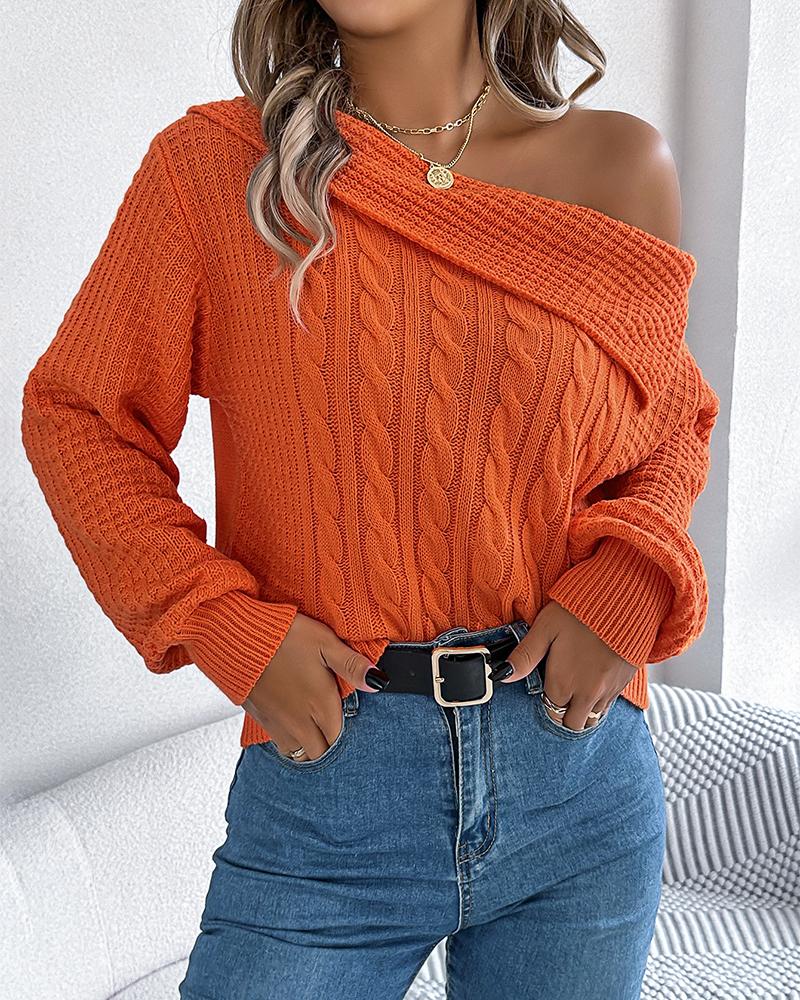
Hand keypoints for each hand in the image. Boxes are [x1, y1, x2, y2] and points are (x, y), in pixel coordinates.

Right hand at [241, 612, 386, 760]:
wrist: (235, 637)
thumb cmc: (283, 636)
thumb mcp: (325, 643)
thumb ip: (352, 665)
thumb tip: (378, 682)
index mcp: (321, 705)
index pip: (339, 737)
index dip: (344, 731)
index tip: (345, 717)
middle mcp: (300, 721)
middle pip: (320, 752)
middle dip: (327, 744)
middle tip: (330, 725)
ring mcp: (277, 723)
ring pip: (298, 752)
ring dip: (307, 746)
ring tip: (312, 727)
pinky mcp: (259, 719)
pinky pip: (279, 744)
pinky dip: (288, 740)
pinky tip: (290, 720)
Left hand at [500, 600, 638, 730]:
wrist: (623, 600)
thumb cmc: (580, 611)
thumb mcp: (545, 628)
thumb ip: (525, 655)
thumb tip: (503, 675)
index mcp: (563, 682)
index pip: (550, 710)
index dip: (547, 701)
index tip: (547, 687)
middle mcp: (586, 693)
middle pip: (572, 724)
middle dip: (564, 714)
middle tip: (561, 694)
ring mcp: (608, 691)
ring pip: (592, 719)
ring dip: (583, 711)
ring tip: (577, 690)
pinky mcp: (624, 684)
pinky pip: (609, 707)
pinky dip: (600, 702)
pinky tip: (594, 683)